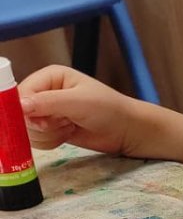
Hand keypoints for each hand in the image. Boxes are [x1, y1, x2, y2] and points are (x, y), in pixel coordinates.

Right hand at [20, 65, 148, 155]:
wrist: (126, 130)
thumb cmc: (108, 109)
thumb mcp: (78, 102)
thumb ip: (48, 102)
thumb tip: (20, 105)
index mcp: (50, 76)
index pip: (21, 92)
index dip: (25, 109)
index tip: (42, 119)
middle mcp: (45, 92)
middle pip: (20, 113)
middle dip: (41, 123)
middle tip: (64, 122)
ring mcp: (47, 112)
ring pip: (27, 129)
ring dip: (48, 133)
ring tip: (69, 126)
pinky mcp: (50, 128)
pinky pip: (37, 139)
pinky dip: (51, 141)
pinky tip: (68, 133)